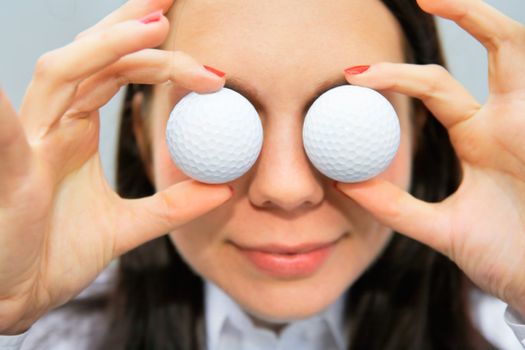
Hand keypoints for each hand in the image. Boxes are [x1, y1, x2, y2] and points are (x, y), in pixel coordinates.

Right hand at [0, 0, 230, 333]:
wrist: (19, 298)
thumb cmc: (56, 255)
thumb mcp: (127, 227)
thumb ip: (171, 207)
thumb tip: (222, 190)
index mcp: (73, 132)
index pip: (112, 71)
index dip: (147, 46)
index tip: (189, 34)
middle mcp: (50, 126)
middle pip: (92, 58)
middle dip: (132, 25)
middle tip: (174, 0)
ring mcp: (28, 143)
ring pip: (62, 74)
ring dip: (108, 45)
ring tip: (157, 24)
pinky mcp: (11, 173)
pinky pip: (6, 132)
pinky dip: (11, 105)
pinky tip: (41, 74)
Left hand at [338, 0, 524, 313]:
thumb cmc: (510, 260)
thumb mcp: (443, 230)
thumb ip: (396, 207)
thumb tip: (344, 183)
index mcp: (481, 137)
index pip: (435, 87)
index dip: (395, 76)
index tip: (351, 76)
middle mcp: (510, 120)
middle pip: (492, 48)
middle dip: (461, 14)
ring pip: (518, 49)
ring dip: (485, 19)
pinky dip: (515, 53)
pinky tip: (497, 38)